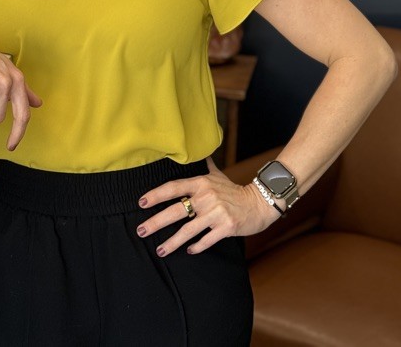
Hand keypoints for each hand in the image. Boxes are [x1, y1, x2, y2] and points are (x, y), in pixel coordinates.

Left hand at [136, 162, 280, 256]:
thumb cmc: (234, 191)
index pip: (173, 187)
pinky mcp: (226, 227)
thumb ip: (204, 166)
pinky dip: (196, 247)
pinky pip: (207, 240)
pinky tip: (188, 251)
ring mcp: (216, 213)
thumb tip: (195, 151)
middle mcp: (207, 197)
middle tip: (141, 231)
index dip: (156, 194)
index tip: (141, 202)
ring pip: (188, 230)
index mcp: (201, 183)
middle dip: (156, 222)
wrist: (259, 203)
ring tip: (160, 250)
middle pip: (176, 211)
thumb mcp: (218, 175)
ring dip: (172, 242)